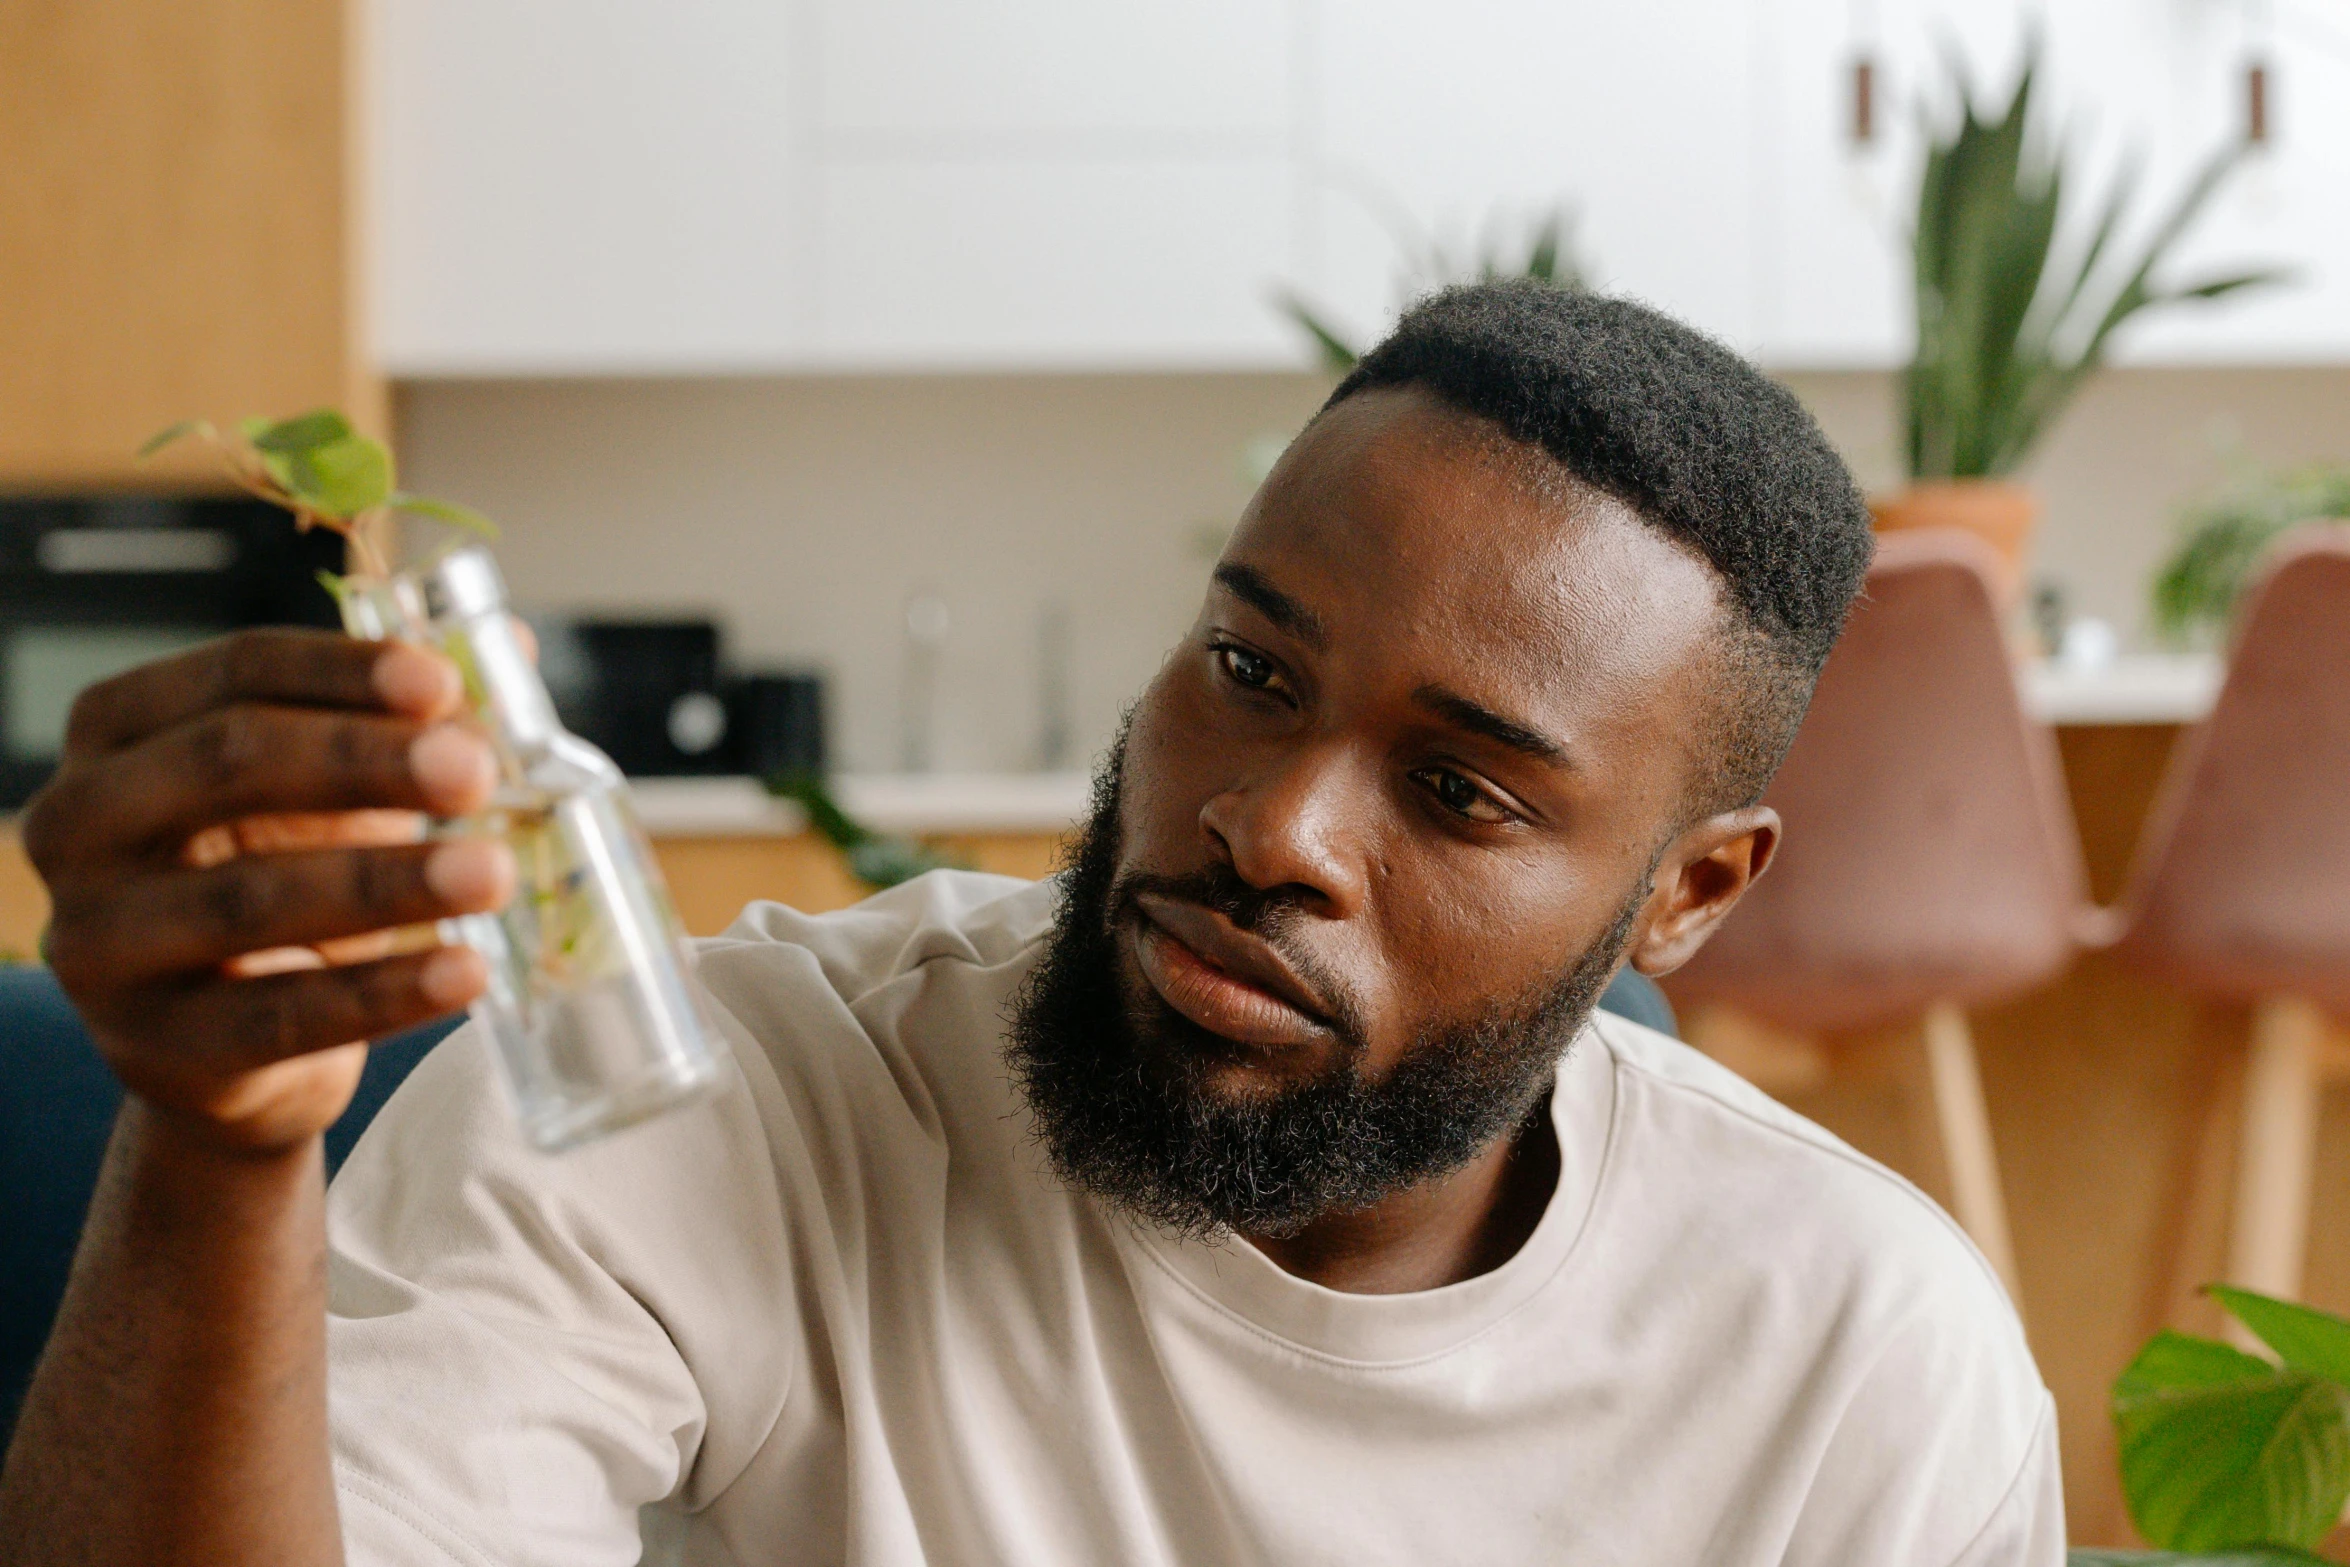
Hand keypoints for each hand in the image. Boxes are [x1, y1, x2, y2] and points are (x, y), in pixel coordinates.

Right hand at [20, 628, 515, 1151]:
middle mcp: (79, 823)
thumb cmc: (282, 871)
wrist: (239, 1041)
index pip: (234, 673)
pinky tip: (466, 970)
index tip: (441, 683)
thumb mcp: (337, 786)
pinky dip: (383, 993)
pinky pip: (278, 1016)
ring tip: (494, 871)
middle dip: (364, 761)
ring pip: (248, 896)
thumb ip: (413, 716)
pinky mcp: (154, 1045)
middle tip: (477, 771)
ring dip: (388, 880)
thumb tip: (512, 644)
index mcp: (120, 729)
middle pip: (229, 763)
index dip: (341, 673)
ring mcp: (100, 940)